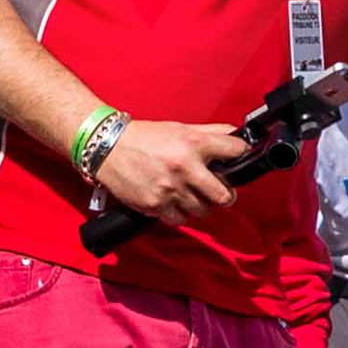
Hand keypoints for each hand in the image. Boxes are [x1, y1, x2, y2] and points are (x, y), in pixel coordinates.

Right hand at [90, 117, 251, 222]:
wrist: (108, 148)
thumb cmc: (144, 138)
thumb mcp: (180, 128)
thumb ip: (210, 132)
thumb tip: (235, 134)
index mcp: (193, 144)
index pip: (235, 151)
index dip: (240, 155)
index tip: (238, 159)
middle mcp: (185, 168)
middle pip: (224, 196)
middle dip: (225, 195)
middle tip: (219, 191)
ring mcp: (170, 190)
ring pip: (203, 211)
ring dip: (200, 205)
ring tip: (190, 194)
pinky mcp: (155, 206)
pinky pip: (180, 219)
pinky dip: (180, 213)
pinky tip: (173, 201)